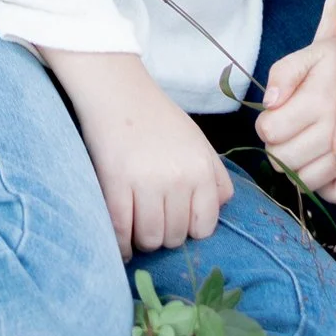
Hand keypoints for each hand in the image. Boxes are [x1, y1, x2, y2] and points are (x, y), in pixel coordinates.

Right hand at [45, 51, 231, 257]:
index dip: (189, 229)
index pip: (204, 227)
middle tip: (152, 221)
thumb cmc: (158, 118)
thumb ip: (215, 177)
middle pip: (174, 236)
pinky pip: (121, 231)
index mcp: (202, 168)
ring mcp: (146, 182)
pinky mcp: (115, 183)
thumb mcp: (198, 142)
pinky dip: (120, 244)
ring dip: (142, 240)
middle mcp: (179, 178)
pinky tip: (120, 242)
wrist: (117, 90)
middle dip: (164, 235)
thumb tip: (219, 209)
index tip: (176, 221)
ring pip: (150, 238)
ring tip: (136, 226)